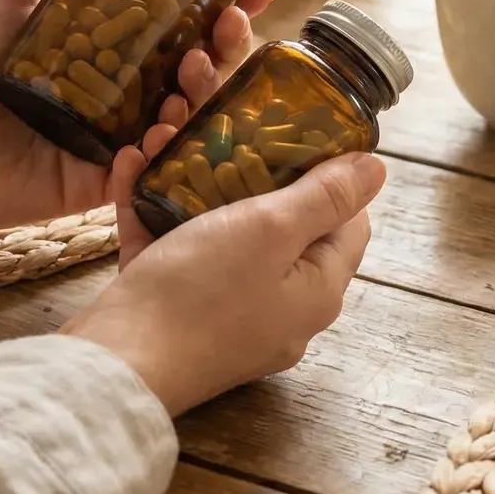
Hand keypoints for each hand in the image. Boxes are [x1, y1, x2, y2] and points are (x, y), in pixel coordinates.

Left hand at [0, 0, 276, 233]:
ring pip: (180, 119)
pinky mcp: (91, 186)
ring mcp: (105, 139)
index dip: (220, 1)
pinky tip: (161, 131)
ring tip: (194, 76)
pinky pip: (146, 172)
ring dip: (202, 95)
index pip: (175, 18)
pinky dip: (163, 152)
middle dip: (224, 47)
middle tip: (232, 28)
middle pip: (190, 68)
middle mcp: (110, 90)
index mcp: (96, 41)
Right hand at [62, 136, 383, 414]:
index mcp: (316, 290)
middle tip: (225, 129)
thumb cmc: (201, 296)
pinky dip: (155, 213)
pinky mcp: (177, 316)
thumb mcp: (270, 230)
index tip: (300, 130)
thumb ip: (325, 197)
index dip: (331, 175)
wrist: (116, 364)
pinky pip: (174, 253)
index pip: (348, 224)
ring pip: (219, 236)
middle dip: (249, 170)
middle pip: (281, 228)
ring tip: (168, 138)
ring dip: (192, 185)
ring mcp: (227, 317)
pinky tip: (132, 170)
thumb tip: (378, 169)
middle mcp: (280, 309)